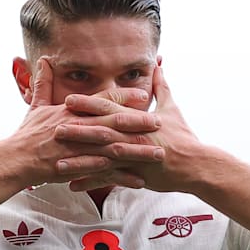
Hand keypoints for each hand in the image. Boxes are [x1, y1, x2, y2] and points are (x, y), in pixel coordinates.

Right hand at [10, 57, 164, 187]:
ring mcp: (79, 149)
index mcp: (71, 111)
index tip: (143, 94)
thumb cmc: (27, 134)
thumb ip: (44, 83)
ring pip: (114, 149)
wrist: (16, 160)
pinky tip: (140, 180)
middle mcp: (78, 128)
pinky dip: (123, 177)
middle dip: (139, 123)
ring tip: (158, 153)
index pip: (102, 100)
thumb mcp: (36, 106)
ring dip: (138, 151)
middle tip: (159, 123)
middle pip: (114, 123)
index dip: (124, 97)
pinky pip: (105, 173)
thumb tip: (43, 60)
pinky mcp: (78, 168)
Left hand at [57, 66, 202, 192]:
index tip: (68, 99)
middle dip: (77, 129)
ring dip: (78, 159)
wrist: (196, 164)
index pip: (109, 108)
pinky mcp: (136, 174)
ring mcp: (133, 156)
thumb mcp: (172, 108)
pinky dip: (91, 183)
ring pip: (102, 157)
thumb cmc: (183, 136)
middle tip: (53, 127)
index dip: (88, 103)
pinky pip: (109, 180)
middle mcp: (132, 136)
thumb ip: (161, 86)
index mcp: (137, 119)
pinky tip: (72, 186)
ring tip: (57, 162)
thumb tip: (158, 64)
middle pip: (101, 131)